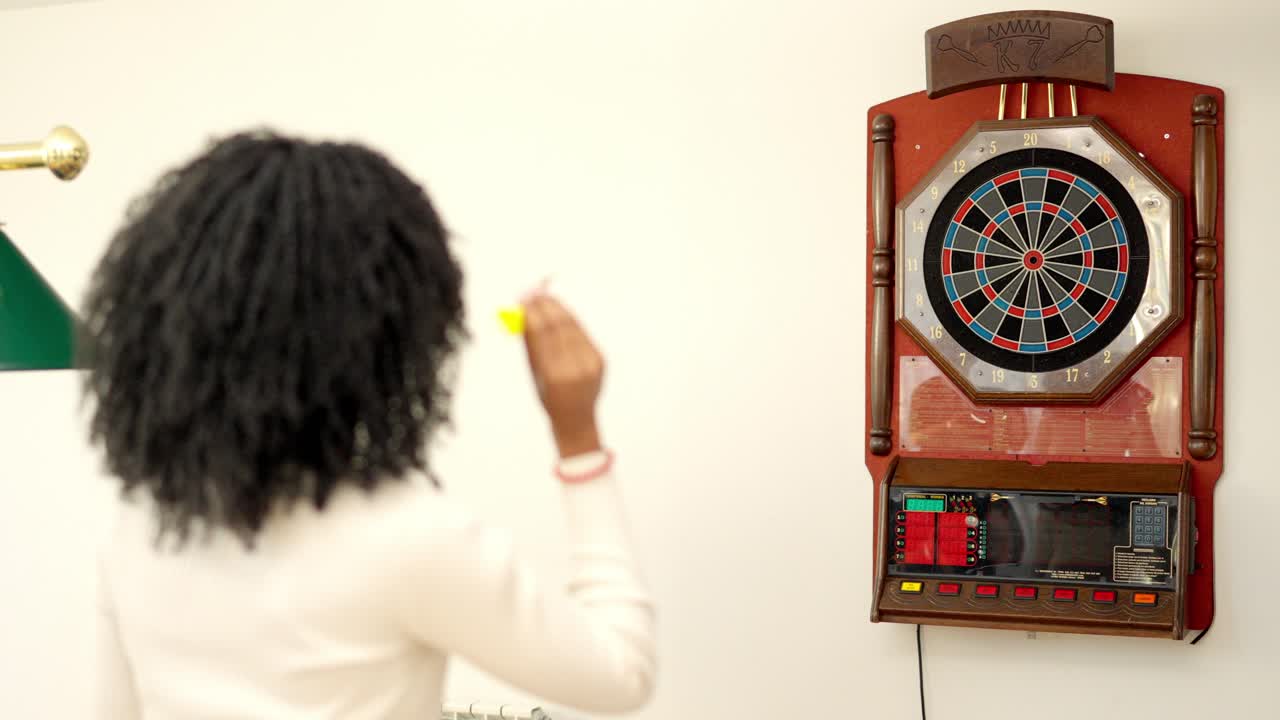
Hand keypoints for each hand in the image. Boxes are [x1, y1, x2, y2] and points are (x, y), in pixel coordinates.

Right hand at [522, 294, 604, 457]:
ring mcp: (591, 364)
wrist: (576, 420)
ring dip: (559, 308)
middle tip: (534, 291)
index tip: (523, 299)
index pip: (543, 334)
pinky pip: (583, 335)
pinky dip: (570, 321)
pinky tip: (560, 311)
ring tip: (545, 296)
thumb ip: (530, 345)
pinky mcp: (600, 360)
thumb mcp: (534, 375)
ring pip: (573, 327)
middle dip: (546, 305)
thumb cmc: (548, 398)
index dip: (533, 312)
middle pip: (559, 326)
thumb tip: (522, 313)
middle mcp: (576, 368)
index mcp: (555, 375)